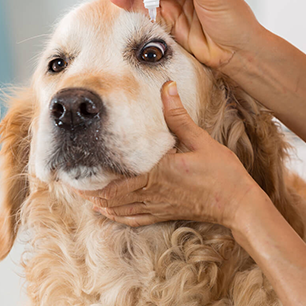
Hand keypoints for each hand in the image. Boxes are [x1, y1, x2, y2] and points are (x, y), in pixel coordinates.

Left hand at [76, 81, 262, 228]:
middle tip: (69, 180)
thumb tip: (167, 87)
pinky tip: (106, 211)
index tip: (75, 167)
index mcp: (156, 174)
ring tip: (81, 193)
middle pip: (109, 197)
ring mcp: (157, 207)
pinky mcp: (164, 214)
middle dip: (87, 190)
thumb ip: (178, 115)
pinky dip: (115, 216)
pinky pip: (132, 218)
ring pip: (117, 209)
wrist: (237, 204)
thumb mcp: (200, 140)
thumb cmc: (222, 173)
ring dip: (97, 203)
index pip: (115, 179)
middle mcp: (152, 193)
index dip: (91, 177)